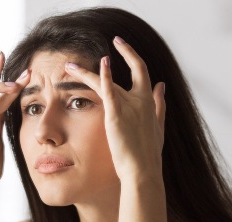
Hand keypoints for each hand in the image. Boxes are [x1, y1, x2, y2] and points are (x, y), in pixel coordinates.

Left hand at [65, 37, 165, 181]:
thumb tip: (162, 85)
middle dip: (126, 51)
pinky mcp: (116, 114)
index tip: (122, 46)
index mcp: (150, 103)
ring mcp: (130, 105)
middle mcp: (142, 100)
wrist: (143, 171)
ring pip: (108, 80)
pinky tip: (96, 64)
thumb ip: (160, 105)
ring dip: (86, 71)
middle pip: (135, 68)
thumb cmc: (148, 155)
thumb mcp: (158, 126)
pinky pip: (108, 89)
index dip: (134, 56)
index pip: (143, 72)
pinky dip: (103, 75)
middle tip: (115, 40)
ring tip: (69, 66)